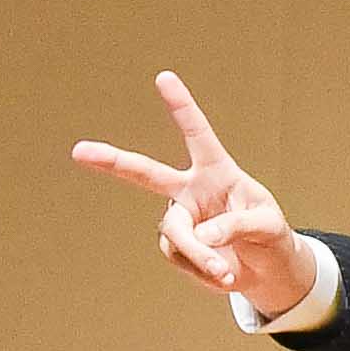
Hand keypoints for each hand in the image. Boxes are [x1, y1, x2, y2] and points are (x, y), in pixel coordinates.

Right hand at [73, 70, 315, 323]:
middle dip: (112, 162)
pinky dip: (202, 269)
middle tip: (78, 151)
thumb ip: (236, 225)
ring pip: (175, 234)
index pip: (197, 134)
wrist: (266, 268)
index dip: (181, 106)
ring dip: (200, 255)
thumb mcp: (268, 226)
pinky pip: (180, 257)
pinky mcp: (175, 246)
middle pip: (146, 174)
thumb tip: (199, 236)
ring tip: (227, 271)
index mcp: (217, 172)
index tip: (164, 77)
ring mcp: (180, 218)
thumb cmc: (271, 236)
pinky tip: (222, 274)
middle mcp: (190, 190)